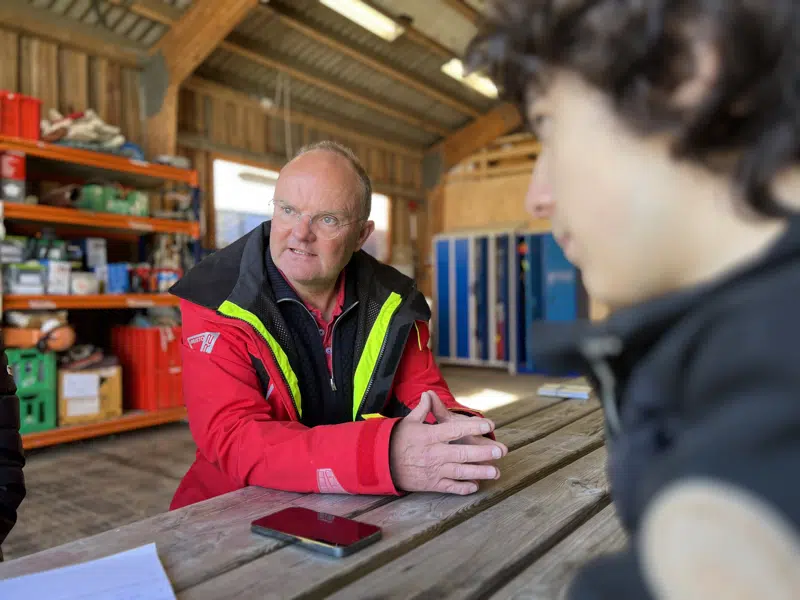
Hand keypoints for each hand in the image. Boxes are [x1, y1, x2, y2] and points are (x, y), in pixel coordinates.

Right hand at [389, 392, 507, 494]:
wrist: (381, 463)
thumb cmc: (397, 440)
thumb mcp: (409, 422)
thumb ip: (423, 409)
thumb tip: (429, 394)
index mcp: (429, 436)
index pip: (454, 430)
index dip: (473, 426)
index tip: (489, 424)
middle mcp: (433, 454)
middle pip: (462, 453)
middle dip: (482, 453)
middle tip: (500, 451)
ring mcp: (433, 471)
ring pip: (460, 472)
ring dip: (479, 472)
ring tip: (495, 471)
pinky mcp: (431, 484)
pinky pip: (450, 487)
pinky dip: (464, 487)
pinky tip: (476, 486)